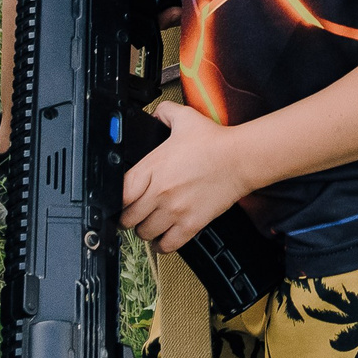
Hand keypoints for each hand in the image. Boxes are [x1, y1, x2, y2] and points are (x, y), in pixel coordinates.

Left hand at [119, 102, 251, 252]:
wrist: (241, 158)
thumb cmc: (215, 141)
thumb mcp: (185, 118)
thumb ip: (164, 112)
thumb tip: (154, 114)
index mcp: (152, 168)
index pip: (118, 194)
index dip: (116, 199)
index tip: (123, 199)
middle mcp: (159, 192)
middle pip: (127, 218)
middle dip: (129, 217)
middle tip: (136, 212)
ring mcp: (174, 210)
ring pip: (144, 233)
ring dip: (145, 230)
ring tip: (151, 223)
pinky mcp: (190, 224)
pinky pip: (166, 245)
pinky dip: (162, 244)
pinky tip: (164, 237)